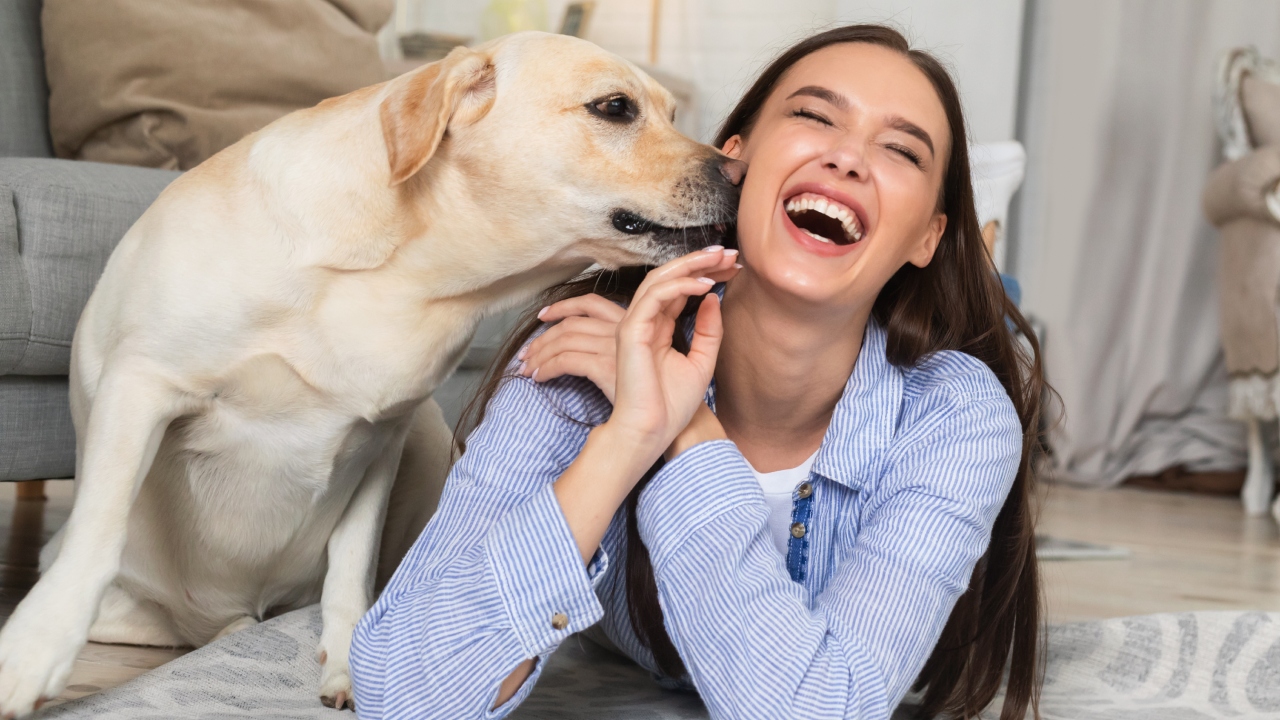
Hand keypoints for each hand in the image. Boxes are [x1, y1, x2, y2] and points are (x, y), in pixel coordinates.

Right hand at [520, 248, 738, 404]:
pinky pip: (654, 297)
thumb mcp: (702, 362)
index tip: (733, 266)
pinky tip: (704, 284)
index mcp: (659, 328)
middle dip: (700, 261)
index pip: (680, 289)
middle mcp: (645, 321)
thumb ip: (708, 330)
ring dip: (690, 265)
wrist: (654, 431)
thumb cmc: (672, 405)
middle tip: (729, 253)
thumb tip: (713, 298)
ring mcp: (636, 324)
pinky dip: (679, 286)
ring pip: (659, 279)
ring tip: (719, 259)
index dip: (706, 273)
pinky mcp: (631, 331)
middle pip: (670, 278)